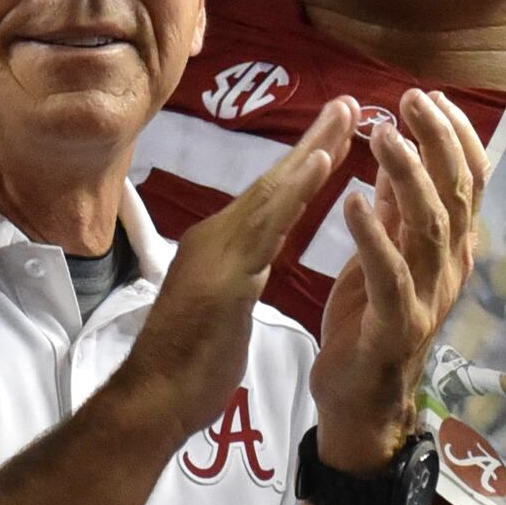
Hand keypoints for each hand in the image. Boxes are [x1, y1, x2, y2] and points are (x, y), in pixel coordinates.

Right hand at [120, 99, 355, 447]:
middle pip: (273, 182)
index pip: (271, 197)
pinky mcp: (225, 277)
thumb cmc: (187, 366)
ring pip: (272, 193)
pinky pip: (268, 226)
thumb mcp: (221, 310)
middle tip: (351, 104)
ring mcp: (218, 255)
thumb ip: (236, 279)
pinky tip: (320, 163)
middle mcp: (217, 239)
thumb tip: (249, 265)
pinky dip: (295, 190)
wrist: (154, 400)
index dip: (304, 163)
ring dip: (311, 152)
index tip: (338, 131)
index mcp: (221, 248)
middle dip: (314, 142)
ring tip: (345, 117)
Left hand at [313, 90, 485, 468]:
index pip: (469, 183)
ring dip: (407, 177)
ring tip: (381, 136)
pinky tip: (354, 200)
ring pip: (429, 228)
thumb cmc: (371, 321)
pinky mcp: (396, 325)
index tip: (431, 97)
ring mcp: (428, 298)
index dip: (456, 138)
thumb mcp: (384, 254)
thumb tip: (400, 154)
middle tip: (410, 101)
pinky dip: (373, 235)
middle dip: (436, 142)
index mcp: (450, 249)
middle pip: (456, 195)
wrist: (360, 399)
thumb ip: (396, 210)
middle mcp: (450, 268)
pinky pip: (390, 275)